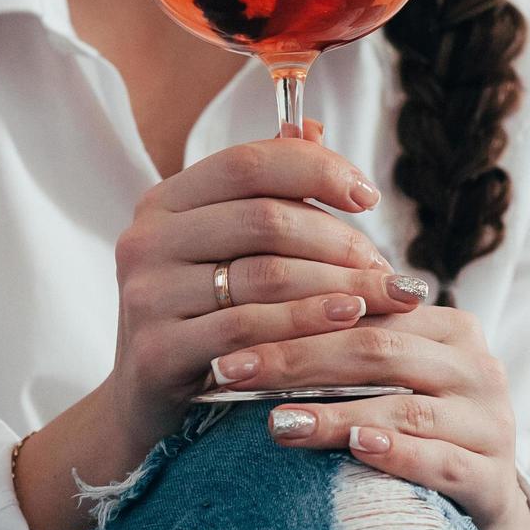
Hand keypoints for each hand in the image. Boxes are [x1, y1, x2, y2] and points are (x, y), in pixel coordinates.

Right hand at [106, 137, 427, 451]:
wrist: (145, 404)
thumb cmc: (201, 320)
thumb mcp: (223, 252)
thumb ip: (264, 193)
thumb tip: (312, 125)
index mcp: (163, 204)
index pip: (247, 163)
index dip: (315, 170)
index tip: (368, 196)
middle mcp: (145, 241)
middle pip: (264, 219)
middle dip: (338, 242)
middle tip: (385, 268)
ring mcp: (145, 297)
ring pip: (264, 276)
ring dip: (337, 286)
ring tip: (385, 298)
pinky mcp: (156, 352)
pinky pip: (249, 331)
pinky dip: (307, 325)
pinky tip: (347, 324)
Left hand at [210, 306, 529, 529]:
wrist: (484, 506)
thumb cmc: (417, 433)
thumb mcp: (389, 382)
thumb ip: (342, 349)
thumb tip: (239, 332)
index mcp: (450, 329)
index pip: (364, 313)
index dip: (292, 321)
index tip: (227, 340)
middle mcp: (477, 367)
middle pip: (379, 351)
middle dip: (296, 361)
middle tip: (232, 375)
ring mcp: (491, 424)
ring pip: (405, 409)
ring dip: (336, 415)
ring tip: (278, 423)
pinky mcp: (494, 479)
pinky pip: (443, 463)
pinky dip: (398, 455)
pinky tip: (357, 449)